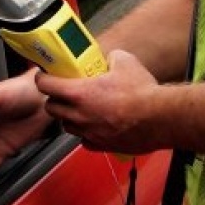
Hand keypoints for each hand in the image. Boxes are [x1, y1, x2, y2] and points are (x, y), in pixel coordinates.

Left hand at [36, 50, 161, 154]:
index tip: (44, 76)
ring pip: (66, 126)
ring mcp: (89, 132)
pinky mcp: (101, 145)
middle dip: (54, 100)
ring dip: (68, 118)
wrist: (161, 119)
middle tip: (62, 93)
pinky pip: (84, 141)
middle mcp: (79, 115)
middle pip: (51, 109)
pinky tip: (95, 126)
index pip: (46, 86)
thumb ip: (111, 58)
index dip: (43, 79)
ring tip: (80, 110)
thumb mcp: (125, 61)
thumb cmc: (143, 92)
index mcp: (80, 93)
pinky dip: (86, 134)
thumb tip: (109, 59)